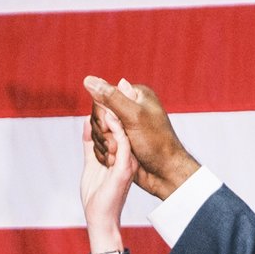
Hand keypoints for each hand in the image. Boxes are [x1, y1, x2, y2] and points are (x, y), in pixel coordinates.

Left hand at [79, 97, 137, 234]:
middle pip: (121, 127)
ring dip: (113, 114)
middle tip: (100, 90)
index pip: (116, 128)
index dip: (107, 111)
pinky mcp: (125, 168)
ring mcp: (128, 162)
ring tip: (103, 98)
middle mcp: (128, 157)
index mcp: (121, 155)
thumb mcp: (92, 163)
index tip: (98, 95)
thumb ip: (90, 145)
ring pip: (123, 132)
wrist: (99, 218)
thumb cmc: (96, 196)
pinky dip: (116, 128)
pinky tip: (108, 116)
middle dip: (111, 108)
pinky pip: (123, 143)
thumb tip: (87, 125)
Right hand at [82, 76, 199, 200]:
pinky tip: (114, 160)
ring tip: (117, 154)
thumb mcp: (133, 117)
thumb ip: (110, 98)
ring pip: (97, 131)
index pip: (102, 97)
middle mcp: (129, 108)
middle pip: (98, 115)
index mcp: (135, 95)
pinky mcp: (120, 142)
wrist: (166, 173)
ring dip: (104, 145)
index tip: (109, 128)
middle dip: (103, 133)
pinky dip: (104, 153)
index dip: (102, 115)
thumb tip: (88, 80)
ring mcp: (124, 126)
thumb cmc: (156, 144)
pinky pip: (101, 144)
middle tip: (115, 145)